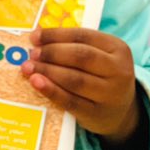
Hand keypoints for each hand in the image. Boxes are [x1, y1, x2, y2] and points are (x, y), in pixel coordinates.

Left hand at [21, 27, 139, 142]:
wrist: (121, 112)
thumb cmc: (102, 77)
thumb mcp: (100, 57)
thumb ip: (74, 46)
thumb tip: (37, 37)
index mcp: (118, 48)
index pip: (83, 36)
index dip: (56, 35)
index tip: (34, 37)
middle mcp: (118, 70)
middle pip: (80, 56)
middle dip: (52, 53)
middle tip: (32, 54)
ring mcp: (110, 94)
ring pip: (75, 79)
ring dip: (48, 71)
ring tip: (29, 68)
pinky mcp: (97, 113)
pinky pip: (70, 101)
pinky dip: (51, 91)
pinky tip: (36, 83)